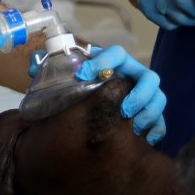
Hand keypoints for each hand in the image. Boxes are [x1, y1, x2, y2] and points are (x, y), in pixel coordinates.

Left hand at [27, 44, 166, 144]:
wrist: (91, 106)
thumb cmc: (79, 88)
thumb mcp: (64, 79)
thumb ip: (49, 70)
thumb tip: (33, 64)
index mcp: (115, 63)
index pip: (117, 53)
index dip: (104, 61)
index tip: (85, 74)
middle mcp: (134, 76)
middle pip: (149, 78)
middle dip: (139, 93)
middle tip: (123, 109)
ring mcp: (146, 95)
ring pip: (159, 98)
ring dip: (149, 112)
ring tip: (134, 126)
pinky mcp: (151, 115)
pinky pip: (162, 121)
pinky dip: (157, 130)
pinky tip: (146, 140)